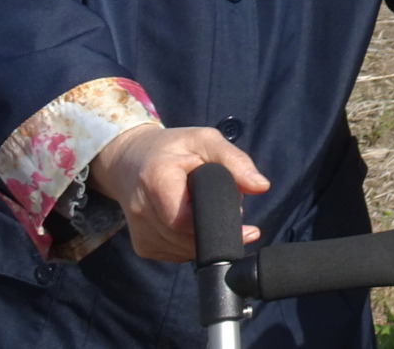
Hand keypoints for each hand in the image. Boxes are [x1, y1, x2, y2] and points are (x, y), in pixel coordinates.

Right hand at [89, 123, 270, 262]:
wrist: (131, 161)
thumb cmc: (174, 148)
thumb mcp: (206, 140)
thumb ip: (236, 161)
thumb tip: (262, 187)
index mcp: (156, 179)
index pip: (185, 218)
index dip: (215, 221)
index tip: (239, 215)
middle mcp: (142, 211)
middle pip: (188, 238)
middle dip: (216, 227)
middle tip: (228, 206)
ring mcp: (140, 233)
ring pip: (185, 250)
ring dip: (206, 237)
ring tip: (207, 209)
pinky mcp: (143, 247)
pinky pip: (178, 254)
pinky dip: (193, 242)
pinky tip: (194, 222)